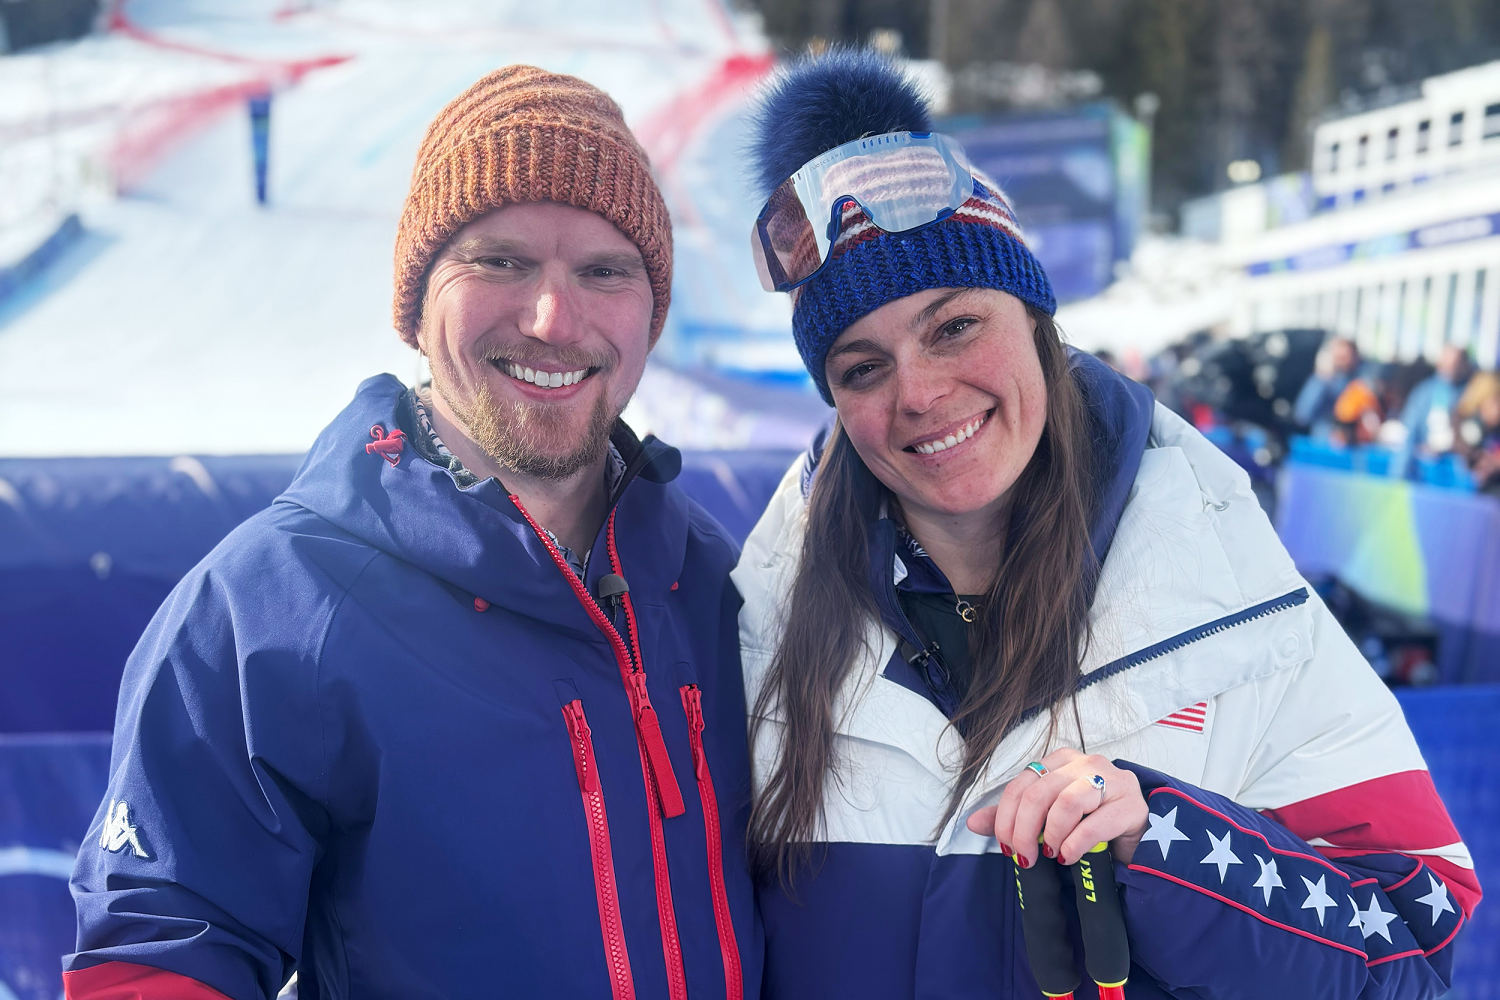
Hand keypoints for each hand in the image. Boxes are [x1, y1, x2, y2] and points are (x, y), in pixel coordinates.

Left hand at [965, 749, 1147, 866]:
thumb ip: (1013, 817)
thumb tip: (972, 823)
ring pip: (1067, 801)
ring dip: (1051, 834)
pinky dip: (1075, 844)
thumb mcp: (1049, 818)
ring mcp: (1113, 781)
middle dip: (1024, 830)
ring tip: (1051, 853)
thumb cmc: (1090, 823)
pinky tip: (1068, 856)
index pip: (1021, 784)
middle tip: (1024, 858)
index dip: (1005, 817)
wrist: (1137, 836)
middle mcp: (1086, 763)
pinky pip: (1095, 824)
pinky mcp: (1132, 805)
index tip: (1005, 846)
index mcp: (1061, 761)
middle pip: (1040, 793)